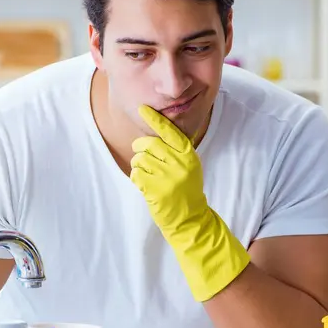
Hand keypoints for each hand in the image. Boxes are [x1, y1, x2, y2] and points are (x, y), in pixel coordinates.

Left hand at [130, 105, 249, 301]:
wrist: (191, 219)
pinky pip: (136, 174)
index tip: (142, 108)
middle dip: (140, 149)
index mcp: (188, 154)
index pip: (169, 131)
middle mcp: (179, 163)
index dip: (154, 119)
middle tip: (142, 157)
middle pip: (148, 143)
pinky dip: (136, 179)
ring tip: (148, 176)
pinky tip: (146, 186)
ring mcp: (168, 176)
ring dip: (138, 166)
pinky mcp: (156, 190)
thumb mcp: (187, 167)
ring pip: (139, 159)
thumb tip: (150, 137)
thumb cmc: (185, 191)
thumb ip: (174, 151)